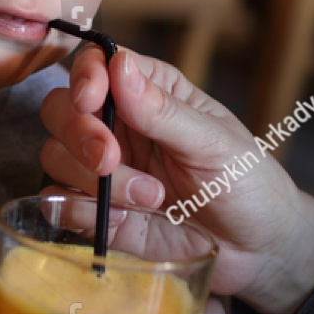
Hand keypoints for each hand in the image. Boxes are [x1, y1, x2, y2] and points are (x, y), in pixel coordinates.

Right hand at [41, 46, 313, 313]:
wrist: (258, 251)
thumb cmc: (247, 182)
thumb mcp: (212, 142)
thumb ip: (162, 109)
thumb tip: (118, 64)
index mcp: (149, 92)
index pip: (96, 63)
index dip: (84, 75)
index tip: (92, 98)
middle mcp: (118, 125)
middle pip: (61, 108)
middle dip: (79, 132)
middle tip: (111, 160)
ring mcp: (104, 170)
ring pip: (56, 157)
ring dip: (94, 180)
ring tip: (153, 199)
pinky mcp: (97, 213)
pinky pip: (60, 204)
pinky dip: (79, 211)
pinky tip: (125, 219)